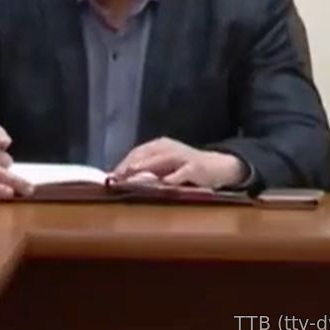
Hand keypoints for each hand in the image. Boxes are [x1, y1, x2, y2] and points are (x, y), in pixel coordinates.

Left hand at [112, 138, 247, 188]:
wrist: (218, 166)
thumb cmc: (186, 167)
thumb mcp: (165, 166)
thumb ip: (147, 170)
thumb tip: (121, 179)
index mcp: (160, 145)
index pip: (137, 152)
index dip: (124, 162)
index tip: (111, 175)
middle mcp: (169, 148)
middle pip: (146, 153)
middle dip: (130, 164)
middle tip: (117, 175)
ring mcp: (183, 156)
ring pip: (162, 159)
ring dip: (146, 166)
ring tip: (133, 174)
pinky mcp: (196, 167)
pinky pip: (183, 172)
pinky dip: (174, 177)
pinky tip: (164, 184)